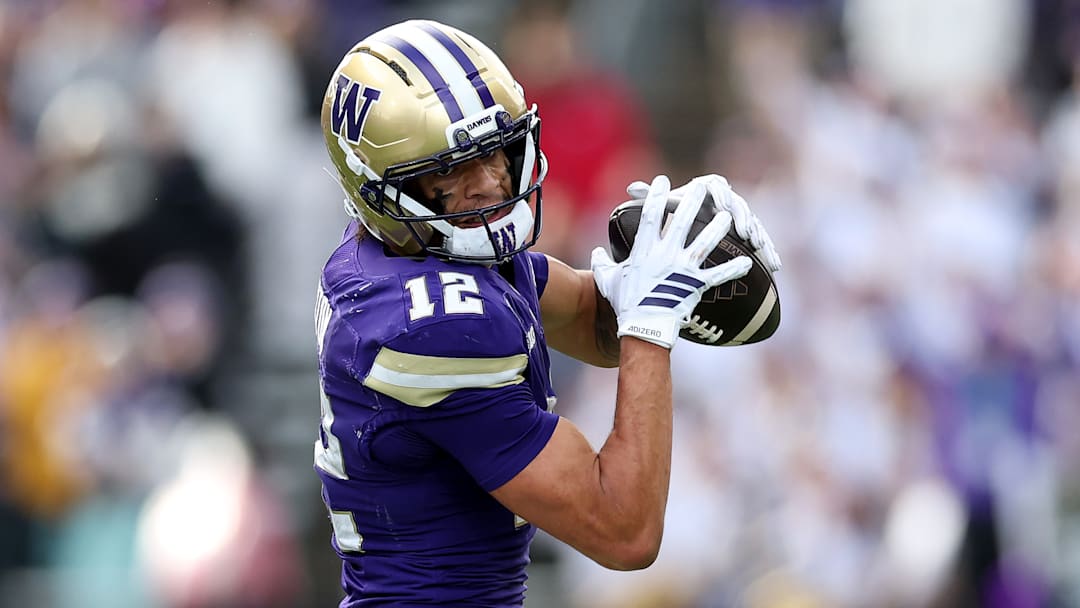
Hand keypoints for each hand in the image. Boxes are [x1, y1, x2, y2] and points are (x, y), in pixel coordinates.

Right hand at [591, 176, 751, 348]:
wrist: (643, 328)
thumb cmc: (624, 303)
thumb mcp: (607, 280)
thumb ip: (601, 263)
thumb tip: (595, 252)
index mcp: (644, 251)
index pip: (650, 216)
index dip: (655, 195)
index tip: (661, 180)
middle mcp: (665, 255)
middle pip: (681, 222)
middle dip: (692, 202)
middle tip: (703, 186)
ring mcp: (682, 270)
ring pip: (704, 243)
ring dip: (718, 228)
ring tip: (728, 215)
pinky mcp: (696, 286)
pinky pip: (718, 276)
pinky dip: (733, 269)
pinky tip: (748, 262)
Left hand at [626, 174, 781, 271]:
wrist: (694, 226)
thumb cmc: (678, 214)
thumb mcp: (665, 209)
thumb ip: (652, 199)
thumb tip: (631, 188)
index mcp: (706, 190)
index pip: (715, 186)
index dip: (719, 194)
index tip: (719, 205)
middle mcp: (725, 201)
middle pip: (736, 204)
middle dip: (739, 215)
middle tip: (741, 227)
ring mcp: (740, 217)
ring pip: (752, 223)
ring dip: (755, 232)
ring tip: (756, 244)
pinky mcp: (750, 234)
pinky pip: (762, 241)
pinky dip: (769, 251)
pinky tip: (774, 264)